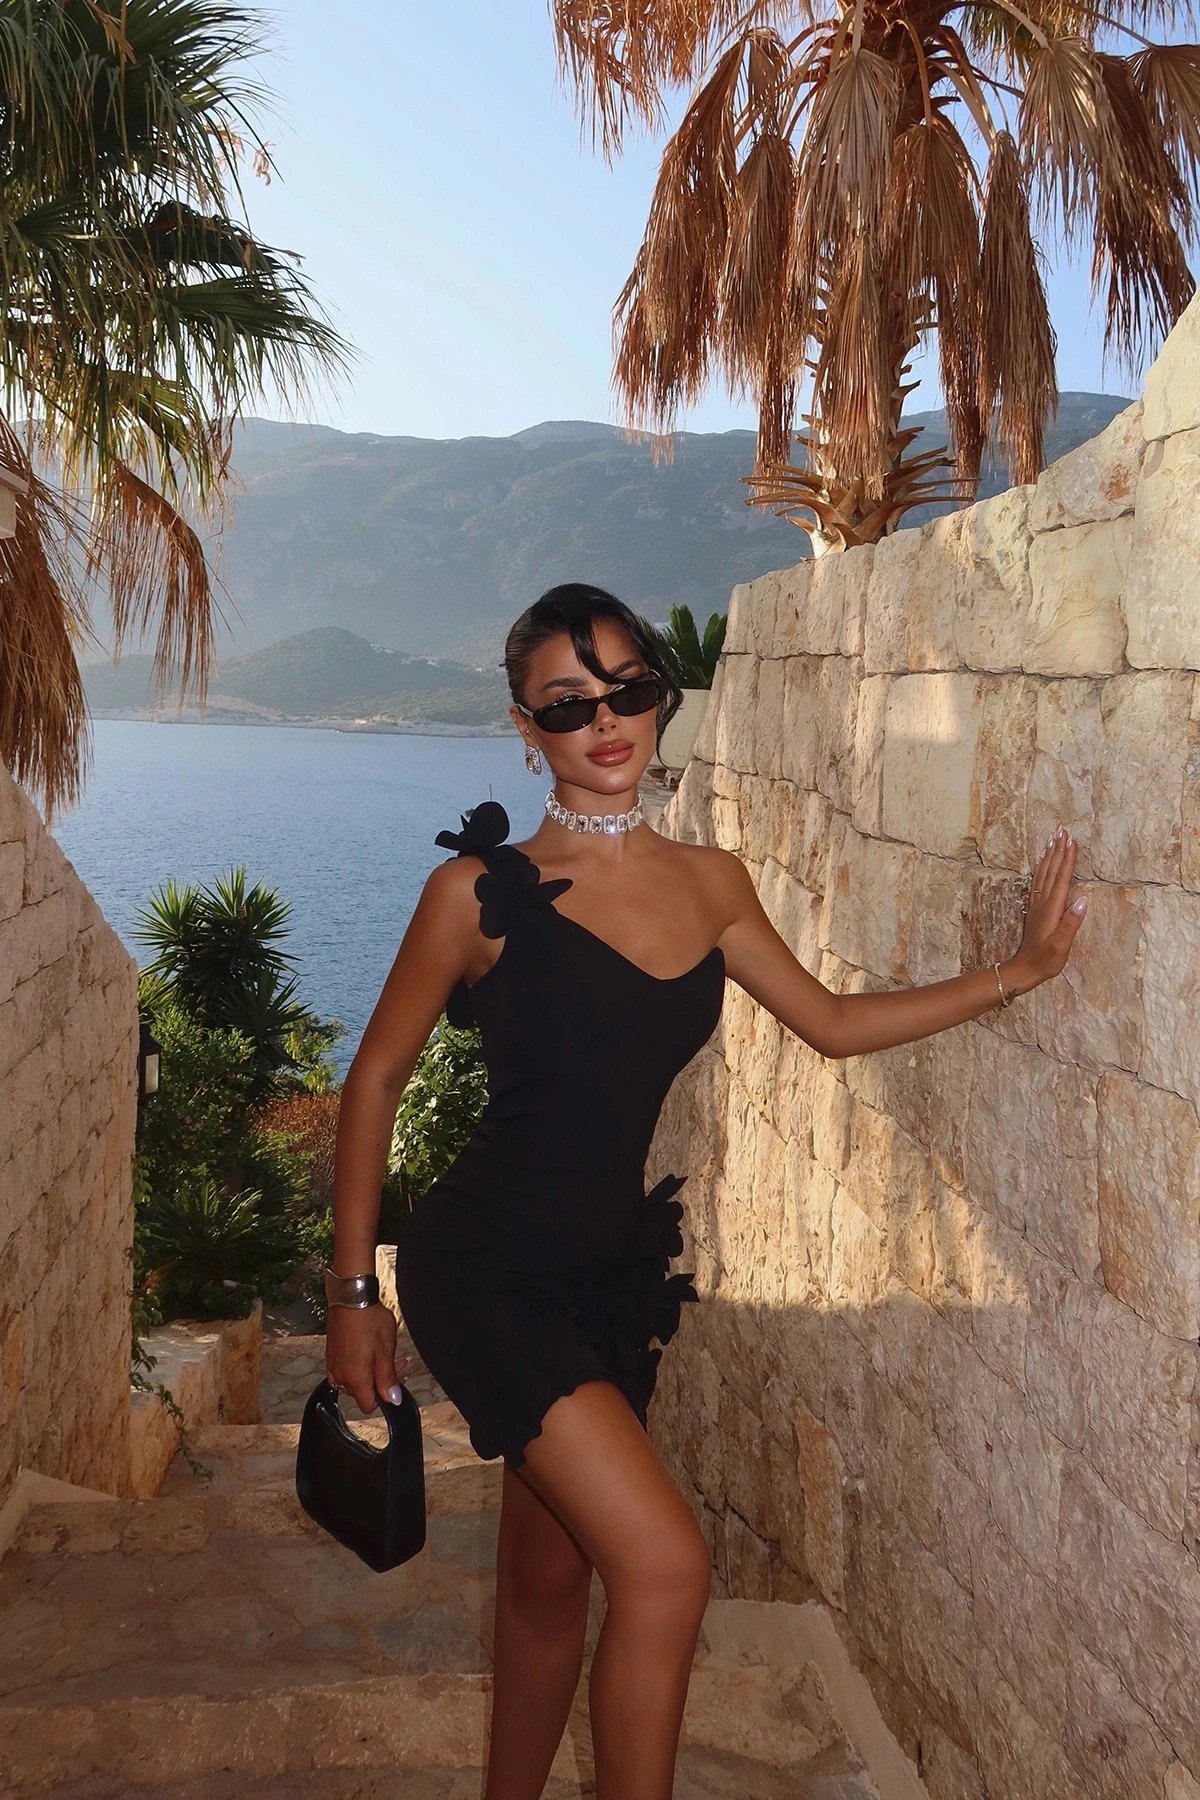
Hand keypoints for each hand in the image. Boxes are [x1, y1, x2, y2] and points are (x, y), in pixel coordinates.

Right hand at [324, 1303, 407, 1414]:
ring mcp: (334, 1364)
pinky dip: (355, 1365)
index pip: (368, 1406)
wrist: (351, 1298)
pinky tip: (364, 1351)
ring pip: (352, 1380)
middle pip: (360, 1393)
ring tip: (380, 1353)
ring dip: (368, 1372)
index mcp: (355, 1379)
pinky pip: (343, 1369)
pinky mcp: (331, 1353)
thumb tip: (393, 1399)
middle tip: (392, 1362)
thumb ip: (388, 1378)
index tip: (392, 1382)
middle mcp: (340, 1375)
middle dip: (378, 1382)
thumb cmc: (368, 1319)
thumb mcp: (386, 1350)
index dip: (383, 1398)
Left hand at [1010, 828, 1087, 989]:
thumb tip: (1083, 901)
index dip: (1067, 859)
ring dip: (1049, 856)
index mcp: (1051, 909)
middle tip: (1063, 831)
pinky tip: (1041, 863)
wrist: (1024, 970)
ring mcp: (1037, 906)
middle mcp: (1042, 903)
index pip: (1061, 879)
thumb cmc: (1045, 960)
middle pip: (1052, 871)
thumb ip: (1071, 923)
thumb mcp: (1061, 945)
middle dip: (1058, 851)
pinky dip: (1041, 869)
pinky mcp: (1035, 910)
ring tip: (1053, 840)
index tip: (1072, 841)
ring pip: (1043, 874)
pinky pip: (1038, 883)